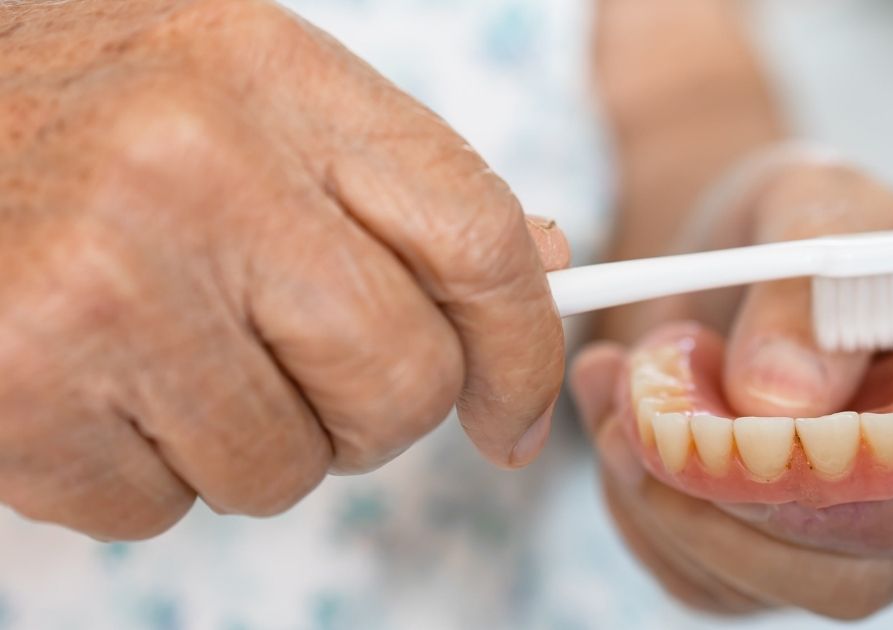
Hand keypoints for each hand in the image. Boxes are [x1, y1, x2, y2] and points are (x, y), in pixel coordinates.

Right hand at [0, 0, 566, 539]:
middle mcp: (200, 173)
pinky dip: (146, 475)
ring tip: (175, 354)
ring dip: (252, 443)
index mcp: (279, 81)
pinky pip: (158, 510)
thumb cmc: (103, 111)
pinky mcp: (18, 390)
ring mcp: (104, 286)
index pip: (476, 239)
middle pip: (402, 383)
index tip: (517, 416)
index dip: (523, 350)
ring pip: (284, 470)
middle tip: (308, 376)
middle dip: (375, 416)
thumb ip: (399, 184)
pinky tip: (99, 382)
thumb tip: (542, 272)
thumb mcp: (262, 95)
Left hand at [571, 160, 892, 616]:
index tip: (753, 434)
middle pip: (860, 574)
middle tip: (642, 423)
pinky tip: (613, 424)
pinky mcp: (770, 551)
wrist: (736, 258)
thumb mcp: (810, 208)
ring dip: (666, 505)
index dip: (859, 484)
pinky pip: (702, 578)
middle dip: (733, 511)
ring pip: (766, 584)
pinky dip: (638, 514)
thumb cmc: (802, 221)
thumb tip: (779, 399)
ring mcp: (852, 533)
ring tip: (615, 390)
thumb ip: (805, 287)